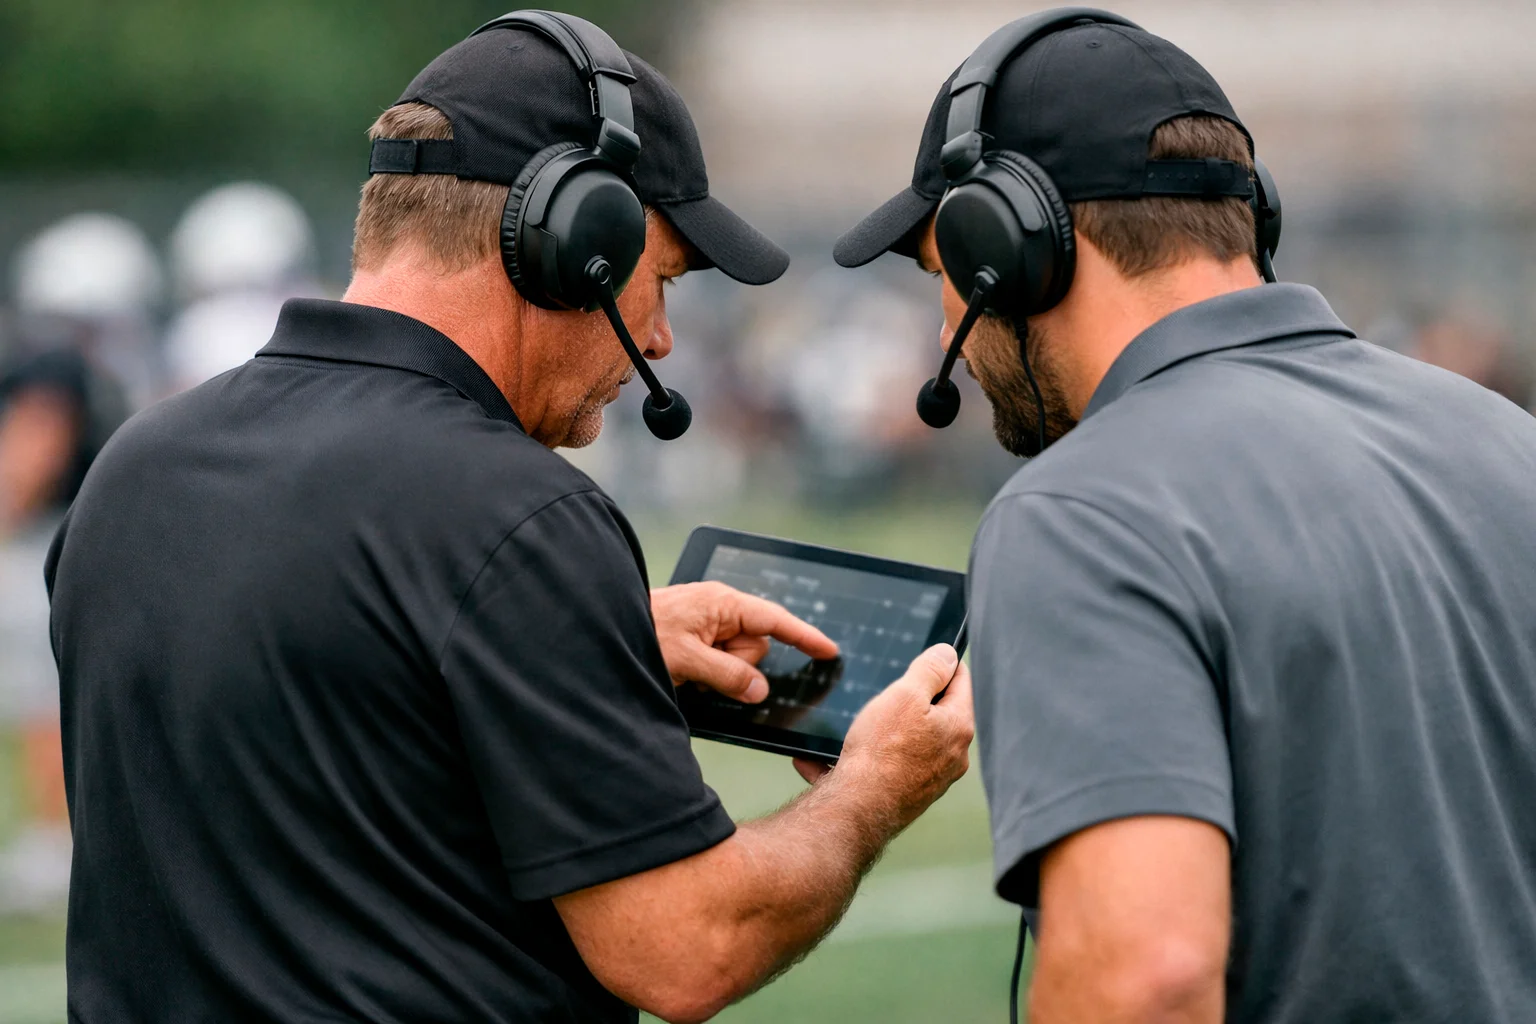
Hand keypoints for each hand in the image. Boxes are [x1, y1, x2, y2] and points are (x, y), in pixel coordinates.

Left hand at [651, 581, 837, 703]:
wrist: (601, 630)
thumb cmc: (639, 634)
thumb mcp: (685, 658)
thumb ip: (727, 675)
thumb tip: (759, 690)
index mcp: (722, 603)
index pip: (774, 620)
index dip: (804, 636)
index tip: (828, 651)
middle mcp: (720, 611)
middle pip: (755, 649)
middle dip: (735, 666)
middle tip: (700, 669)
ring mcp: (708, 627)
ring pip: (738, 662)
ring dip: (717, 673)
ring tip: (686, 670)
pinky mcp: (697, 642)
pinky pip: (720, 665)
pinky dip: (708, 674)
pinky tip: (685, 674)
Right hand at [824, 644, 973, 825]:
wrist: (857, 809)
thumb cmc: (881, 752)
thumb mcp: (905, 695)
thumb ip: (930, 670)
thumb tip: (948, 654)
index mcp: (958, 726)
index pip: (961, 681)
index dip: (942, 663)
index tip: (927, 656)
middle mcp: (953, 756)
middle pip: (937, 711)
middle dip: (912, 698)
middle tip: (886, 693)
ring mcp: (932, 778)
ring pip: (913, 739)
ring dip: (889, 729)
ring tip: (863, 726)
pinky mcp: (910, 794)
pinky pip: (893, 764)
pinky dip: (874, 756)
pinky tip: (845, 755)